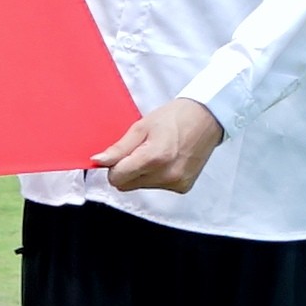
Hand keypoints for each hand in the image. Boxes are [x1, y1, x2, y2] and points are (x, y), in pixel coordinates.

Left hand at [94, 97, 224, 194]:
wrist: (207, 118)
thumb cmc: (175, 117)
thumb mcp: (141, 126)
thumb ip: (119, 148)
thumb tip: (98, 161)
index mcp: (154, 157)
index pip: (117, 178)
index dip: (113, 166)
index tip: (120, 154)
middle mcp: (166, 175)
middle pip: (127, 185)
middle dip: (126, 170)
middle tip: (139, 150)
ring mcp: (176, 183)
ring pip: (140, 187)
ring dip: (141, 173)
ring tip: (156, 153)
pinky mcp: (183, 188)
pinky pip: (157, 187)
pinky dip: (155, 176)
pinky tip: (166, 160)